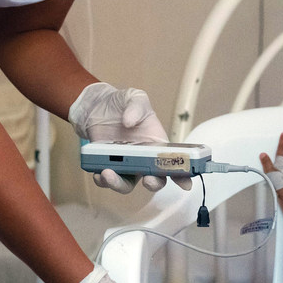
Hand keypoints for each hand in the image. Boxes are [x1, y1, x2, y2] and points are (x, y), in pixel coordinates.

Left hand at [69, 82, 190, 192]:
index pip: (174, 163)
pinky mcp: (107, 166)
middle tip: (148, 180)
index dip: (183, 176)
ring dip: (119, 184)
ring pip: (127, 184)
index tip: (185, 184)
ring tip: (108, 173)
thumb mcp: (134, 97)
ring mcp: (126, 165)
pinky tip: (98, 172)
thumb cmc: (122, 104)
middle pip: (154, 180)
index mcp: (158, 145)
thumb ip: (136, 106)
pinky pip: (106, 180)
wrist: (97, 107)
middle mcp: (144, 160)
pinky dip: (102, 180)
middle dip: (153, 183)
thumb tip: (129, 122)